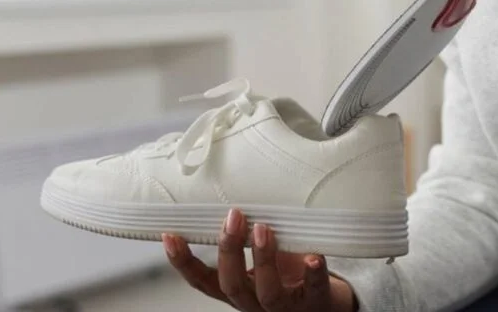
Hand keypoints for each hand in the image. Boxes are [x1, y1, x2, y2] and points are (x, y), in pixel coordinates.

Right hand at [164, 209, 356, 311]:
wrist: (326, 304)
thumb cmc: (290, 276)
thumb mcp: (262, 258)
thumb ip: (249, 238)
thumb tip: (234, 196)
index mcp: (239, 289)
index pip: (204, 280)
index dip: (184, 262)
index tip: (170, 235)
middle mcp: (256, 302)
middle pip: (232, 284)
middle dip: (229, 250)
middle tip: (233, 217)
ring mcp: (286, 306)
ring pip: (268, 292)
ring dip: (263, 259)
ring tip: (264, 229)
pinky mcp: (316, 302)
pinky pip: (314, 290)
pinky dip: (313, 273)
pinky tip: (313, 257)